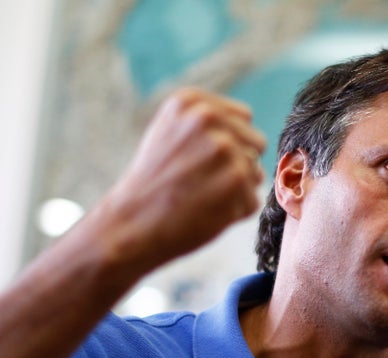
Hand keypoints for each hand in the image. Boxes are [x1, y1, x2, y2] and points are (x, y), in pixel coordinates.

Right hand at [87, 87, 266, 274]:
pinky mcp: (236, 180)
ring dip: (235, 191)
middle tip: (201, 182)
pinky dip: (234, 213)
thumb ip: (206, 122)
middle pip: (256, 143)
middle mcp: (208, 118)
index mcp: (191, 102)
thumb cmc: (153, 183)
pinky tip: (205, 213)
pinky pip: (252, 200)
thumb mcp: (168, 133)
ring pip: (255, 173)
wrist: (131, 224)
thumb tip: (249, 122)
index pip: (244, 118)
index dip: (228, 144)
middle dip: (237, 165)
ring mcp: (224, 148)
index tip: (199, 161)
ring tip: (200, 197)